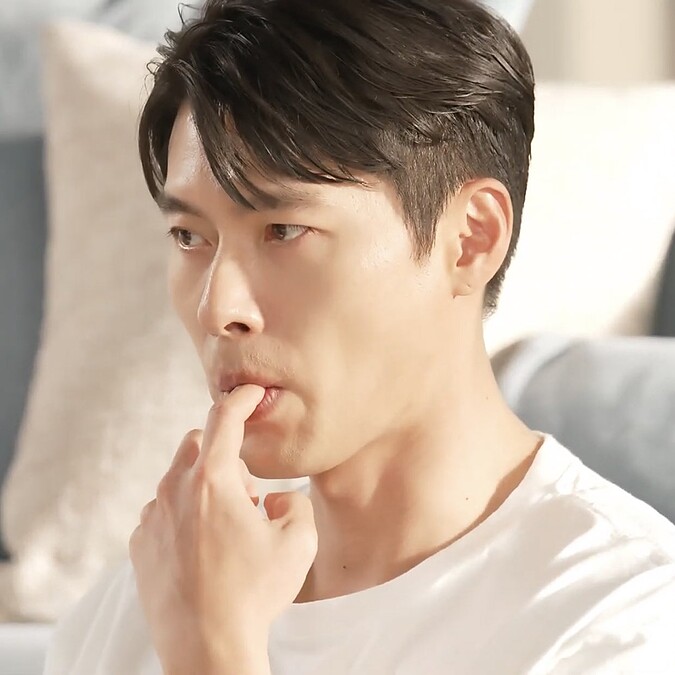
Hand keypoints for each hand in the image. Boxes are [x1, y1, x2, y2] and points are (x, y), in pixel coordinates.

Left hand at [129, 385, 317, 674]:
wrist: (207, 649)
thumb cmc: (254, 595)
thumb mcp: (298, 541)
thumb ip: (295, 502)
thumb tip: (275, 498)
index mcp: (212, 482)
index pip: (224, 418)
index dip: (241, 399)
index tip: (252, 393)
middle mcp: (174, 491)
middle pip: (196, 444)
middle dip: (223, 455)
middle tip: (246, 493)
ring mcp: (152, 517)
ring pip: (178, 478)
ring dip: (204, 487)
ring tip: (226, 528)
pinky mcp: (140, 543)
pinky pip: (162, 509)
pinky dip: (183, 514)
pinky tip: (202, 548)